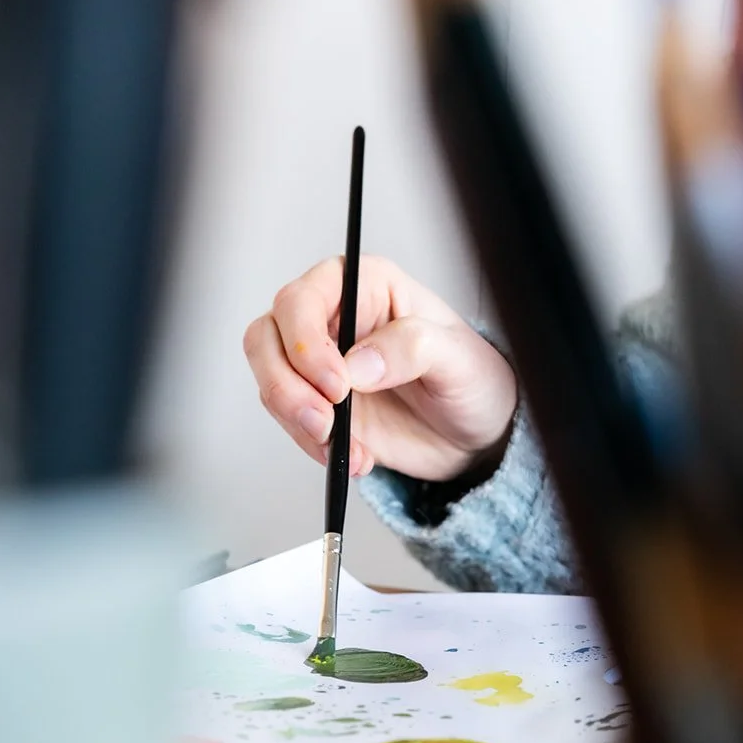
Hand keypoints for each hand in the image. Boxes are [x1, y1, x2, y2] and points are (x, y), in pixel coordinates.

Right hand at [242, 256, 516, 481]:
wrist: (475, 433)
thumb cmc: (472, 378)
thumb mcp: (459, 357)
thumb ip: (413, 347)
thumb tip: (358, 364)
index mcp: (365, 286)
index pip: (302, 299)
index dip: (305, 342)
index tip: (336, 385)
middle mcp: (332, 318)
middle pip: (267, 337)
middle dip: (286, 386)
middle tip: (324, 421)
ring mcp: (318, 364)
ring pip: (270, 381)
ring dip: (297, 420)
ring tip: (343, 445)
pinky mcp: (317, 406)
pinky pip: (289, 423)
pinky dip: (313, 445)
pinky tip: (356, 456)